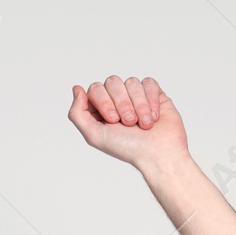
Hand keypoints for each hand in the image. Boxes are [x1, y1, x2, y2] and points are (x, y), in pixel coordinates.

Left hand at [68, 75, 187, 168]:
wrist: (158, 152)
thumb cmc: (128, 148)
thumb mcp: (94, 135)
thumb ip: (77, 113)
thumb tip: (77, 88)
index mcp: (100, 110)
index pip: (95, 89)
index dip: (104, 102)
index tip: (113, 121)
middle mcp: (117, 101)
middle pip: (112, 82)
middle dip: (122, 104)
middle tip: (129, 123)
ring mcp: (135, 96)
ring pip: (131, 82)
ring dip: (138, 105)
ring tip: (144, 124)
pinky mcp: (154, 94)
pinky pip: (148, 83)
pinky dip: (151, 100)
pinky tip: (153, 116)